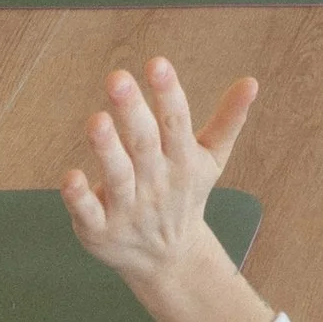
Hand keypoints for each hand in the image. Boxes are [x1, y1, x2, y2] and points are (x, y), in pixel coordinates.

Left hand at [62, 58, 257, 291]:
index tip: (156, 63)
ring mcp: (128, 208)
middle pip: (144, 144)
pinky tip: (70, 176)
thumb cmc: (185, 194)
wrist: (168, 258)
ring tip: (96, 120)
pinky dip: (80, 197)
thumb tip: (252, 80)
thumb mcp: (211, 159)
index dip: (167, 93)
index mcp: (182, 160)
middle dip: (132, 111)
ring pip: (117, 176)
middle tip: (117, 78)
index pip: (176, 123)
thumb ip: (228, 119)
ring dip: (107, 149)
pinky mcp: (100, 230)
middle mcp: (156, 182)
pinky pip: (89, 212)